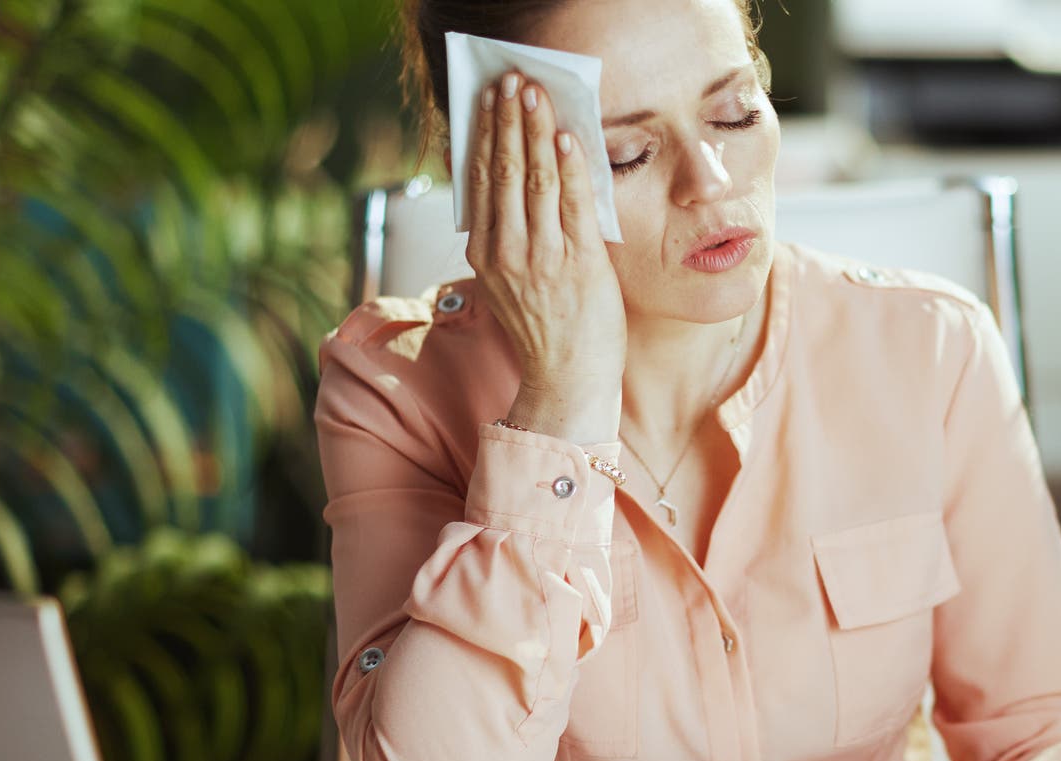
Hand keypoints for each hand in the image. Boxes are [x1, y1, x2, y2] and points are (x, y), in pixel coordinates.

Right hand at [464, 71, 624, 441]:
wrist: (568, 380)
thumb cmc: (546, 329)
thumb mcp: (510, 280)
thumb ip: (509, 235)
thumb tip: (512, 182)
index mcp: (485, 253)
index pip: (481, 180)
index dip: (486, 134)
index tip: (489, 99)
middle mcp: (507, 252)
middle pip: (504, 171)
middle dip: (508, 119)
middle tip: (512, 80)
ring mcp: (542, 258)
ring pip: (535, 180)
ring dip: (536, 131)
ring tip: (535, 95)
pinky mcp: (579, 264)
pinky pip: (573, 205)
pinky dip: (569, 167)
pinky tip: (565, 137)